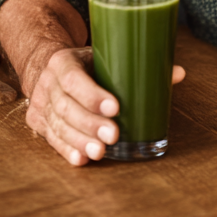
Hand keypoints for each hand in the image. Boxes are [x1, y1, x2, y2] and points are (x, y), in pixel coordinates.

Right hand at [24, 44, 185, 165]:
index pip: (74, 79)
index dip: (92, 95)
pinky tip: (82, 159)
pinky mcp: (37, 122)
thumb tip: (178, 73)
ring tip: (101, 151)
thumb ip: (137, 66)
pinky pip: (52, 139)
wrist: (48, 68)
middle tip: (114, 134)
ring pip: (59, 126)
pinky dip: (67, 150)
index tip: (115, 107)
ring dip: (81, 140)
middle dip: (91, 123)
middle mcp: (47, 82)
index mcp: (63, 61)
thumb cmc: (86, 65)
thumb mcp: (104, 57)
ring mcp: (40, 103)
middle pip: (67, 107)